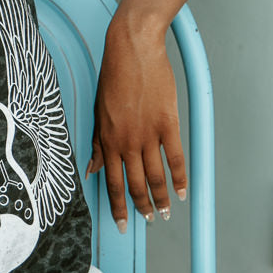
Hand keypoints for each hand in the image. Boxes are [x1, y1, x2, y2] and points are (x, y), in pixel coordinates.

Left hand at [86, 11, 186, 229]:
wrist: (132, 49)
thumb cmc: (113, 76)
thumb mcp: (98, 111)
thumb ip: (96, 142)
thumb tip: (91, 169)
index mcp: (107, 140)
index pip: (112, 182)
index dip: (118, 206)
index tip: (123, 223)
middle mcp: (126, 142)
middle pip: (135, 184)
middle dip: (141, 207)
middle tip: (148, 221)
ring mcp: (147, 134)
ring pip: (155, 176)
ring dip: (161, 199)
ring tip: (165, 213)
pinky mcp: (167, 123)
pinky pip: (175, 158)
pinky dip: (179, 178)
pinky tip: (181, 192)